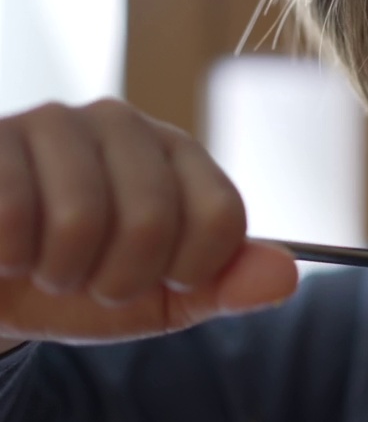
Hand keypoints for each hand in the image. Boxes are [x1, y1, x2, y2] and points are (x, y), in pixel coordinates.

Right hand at [0, 100, 297, 344]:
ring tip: (43, 264)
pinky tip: (5, 251)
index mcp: (180, 157)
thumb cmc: (77, 283)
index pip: (222, 217)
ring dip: (59, 272)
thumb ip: (225, 287)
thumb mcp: (159, 299)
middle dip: (117, 281)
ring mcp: (56, 122)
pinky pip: (14, 214)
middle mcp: (125, 124)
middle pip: (153, 220)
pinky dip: (9, 258)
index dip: (189, 271)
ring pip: (81, 219)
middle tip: (88, 279)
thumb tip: (286, 275)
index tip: (157, 279)